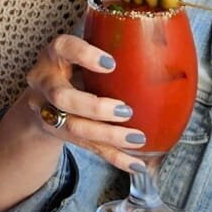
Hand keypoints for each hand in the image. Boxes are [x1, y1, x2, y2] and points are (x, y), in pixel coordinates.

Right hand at [16, 32, 148, 172]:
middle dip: (94, 107)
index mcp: (54, 56)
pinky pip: (88, 147)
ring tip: (137, 138)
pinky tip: (136, 163)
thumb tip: (169, 54)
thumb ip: (110, 50)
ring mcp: (49, 112)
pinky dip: (114, 157)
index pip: (63, 48)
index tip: (111, 64)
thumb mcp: (81, 55)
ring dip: (107, 134)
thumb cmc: (73, 69)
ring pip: (74, 127)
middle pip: (62, 97)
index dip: (84, 55)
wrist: (42, 99)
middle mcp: (45, 83)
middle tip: (125, 110)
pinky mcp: (61, 134)